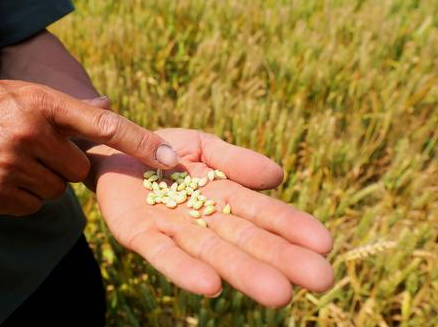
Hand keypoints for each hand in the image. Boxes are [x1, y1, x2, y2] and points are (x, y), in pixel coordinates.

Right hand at [0, 80, 177, 215]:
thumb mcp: (23, 92)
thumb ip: (66, 105)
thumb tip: (109, 104)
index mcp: (43, 103)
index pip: (105, 125)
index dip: (140, 143)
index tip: (169, 159)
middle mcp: (31, 133)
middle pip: (79, 169)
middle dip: (65, 165)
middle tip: (36, 150)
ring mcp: (11, 165)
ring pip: (55, 190)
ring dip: (42, 181)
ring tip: (13, 160)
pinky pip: (31, 206)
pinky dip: (21, 196)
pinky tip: (0, 176)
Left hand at [88, 128, 332, 306]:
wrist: (112, 149)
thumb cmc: (161, 150)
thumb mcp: (202, 144)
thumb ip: (236, 160)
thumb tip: (278, 176)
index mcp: (222, 195)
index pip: (263, 213)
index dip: (292, 226)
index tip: (325, 243)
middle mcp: (202, 218)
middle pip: (244, 239)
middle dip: (281, 259)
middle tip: (321, 279)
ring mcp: (171, 228)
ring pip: (211, 251)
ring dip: (242, 271)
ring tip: (278, 293)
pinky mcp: (137, 233)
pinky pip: (163, 253)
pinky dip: (185, 269)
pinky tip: (210, 285)